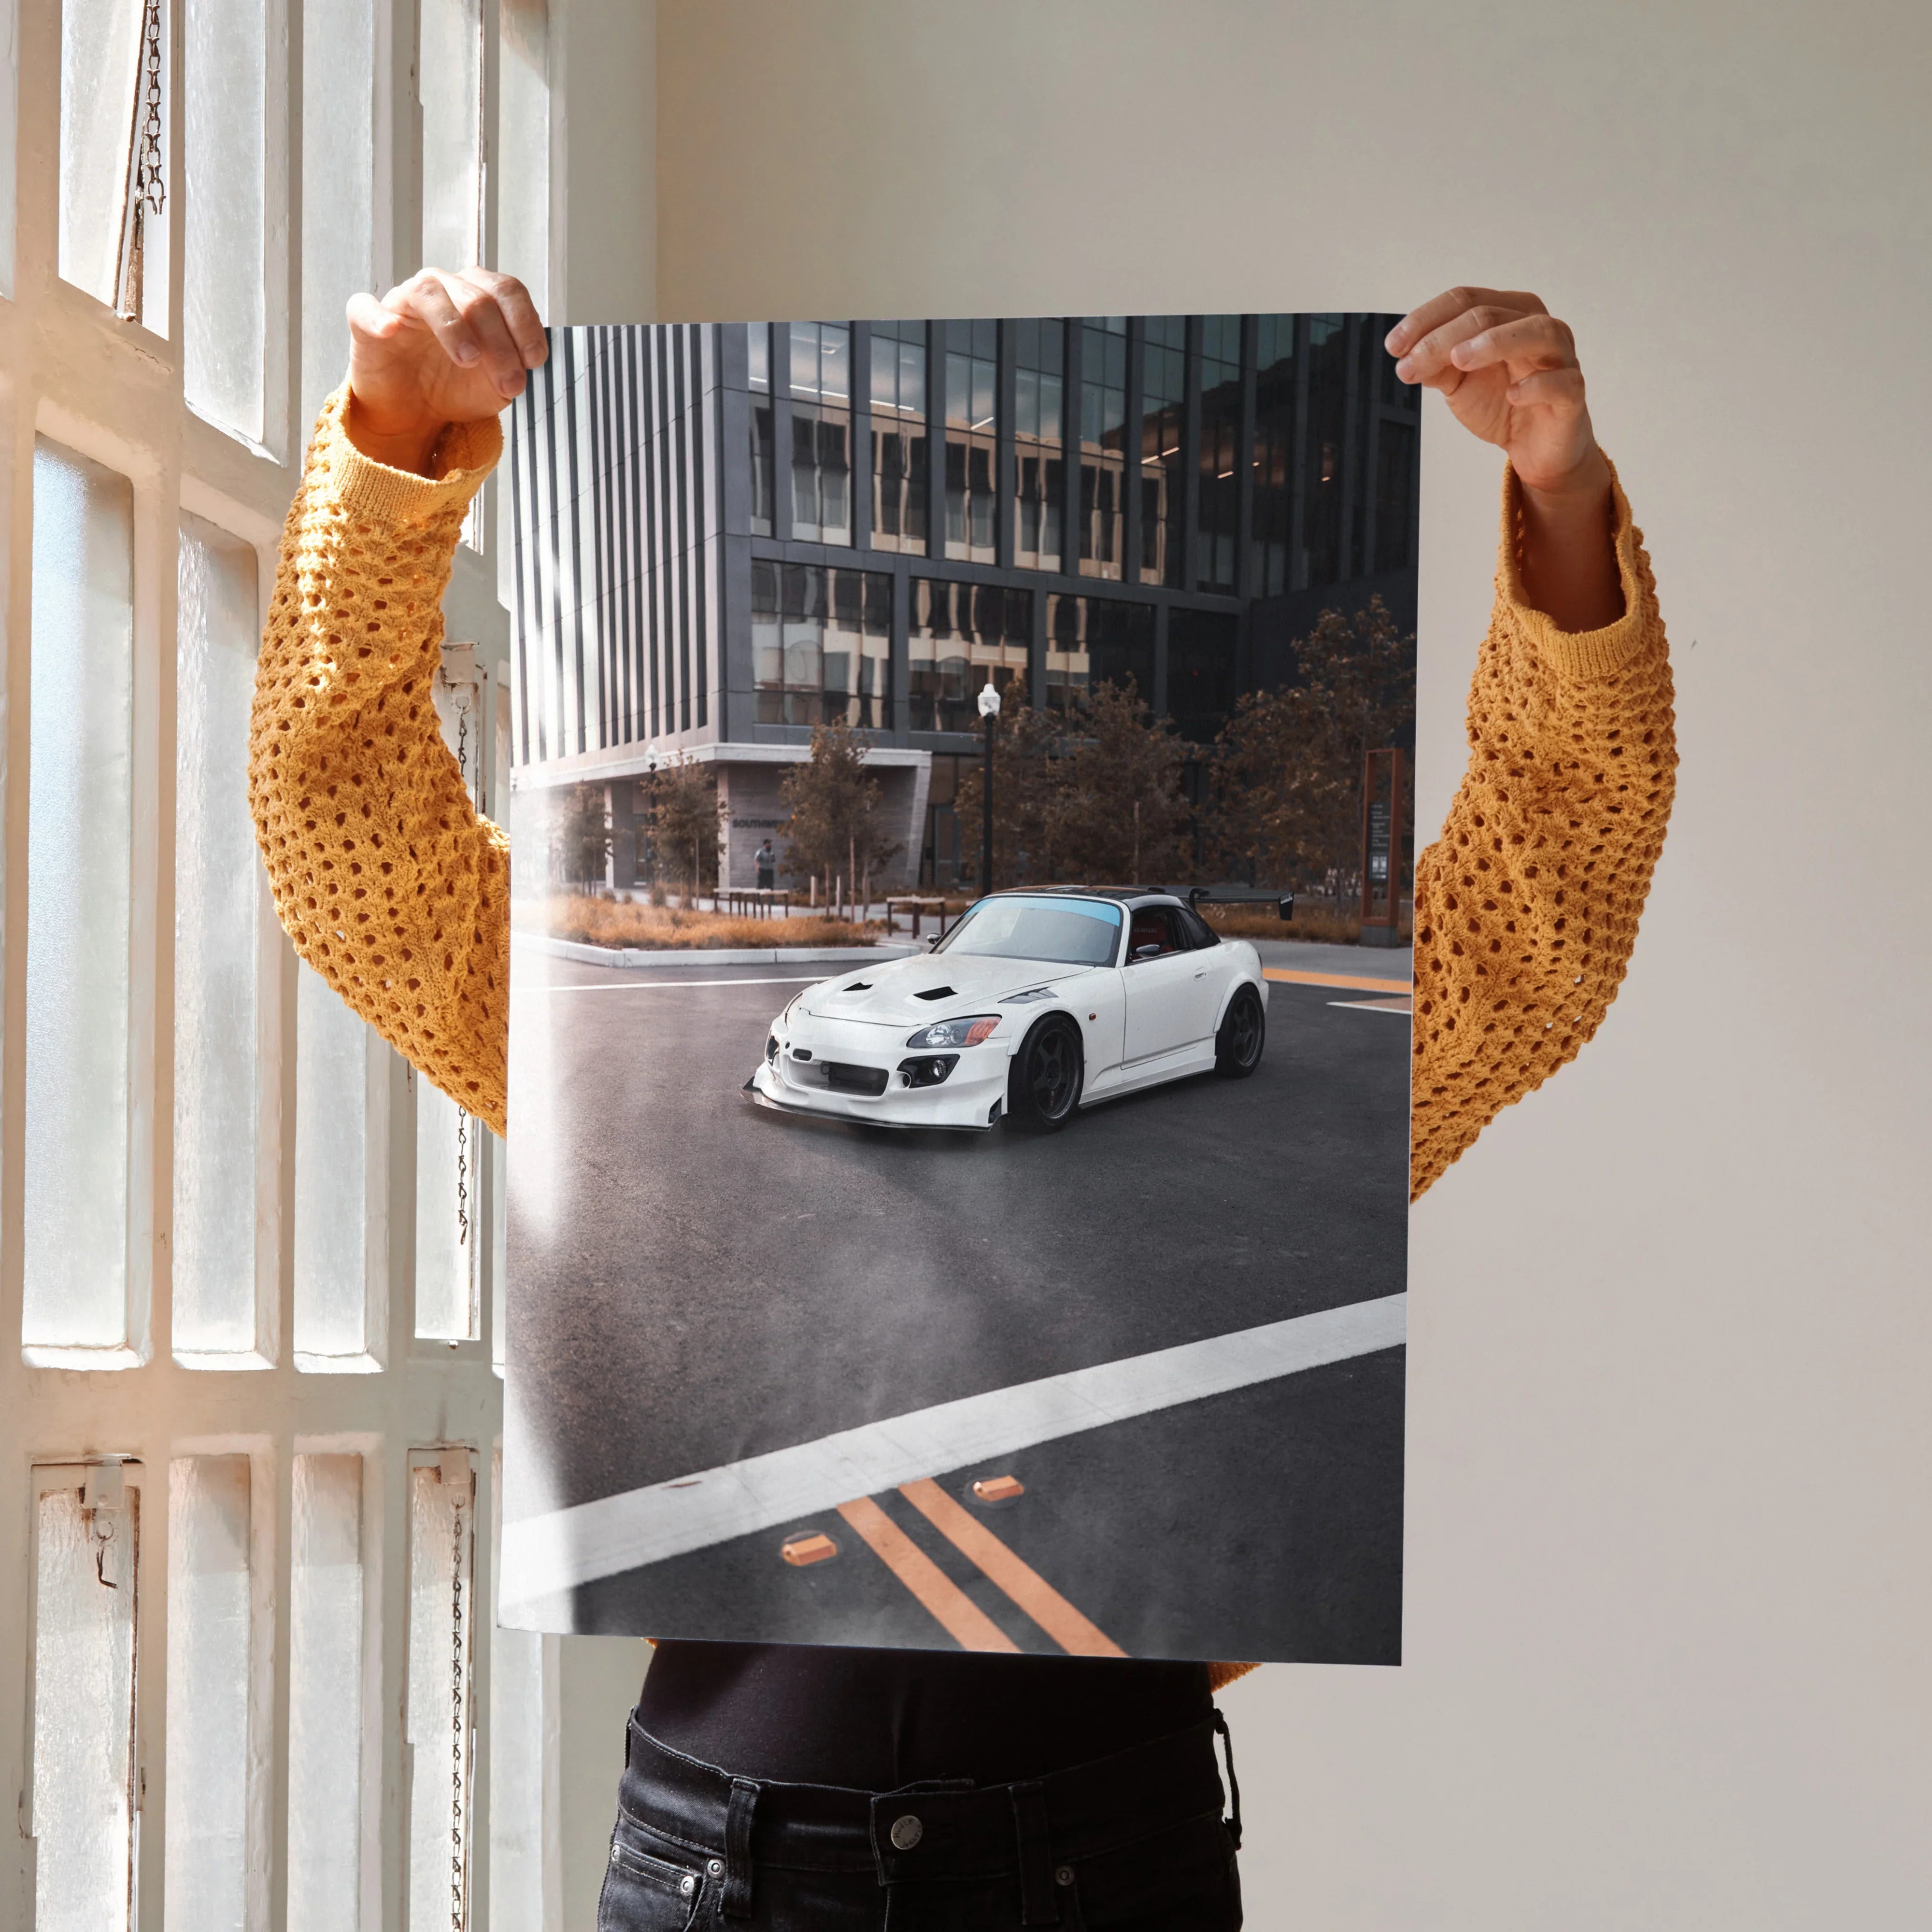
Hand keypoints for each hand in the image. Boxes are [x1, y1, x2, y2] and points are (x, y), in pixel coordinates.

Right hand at [344, 268, 546, 474]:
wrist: (414, 412)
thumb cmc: (456, 387)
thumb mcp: (496, 384)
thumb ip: (514, 368)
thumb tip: (527, 362)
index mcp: (478, 295)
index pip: (507, 291)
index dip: (525, 324)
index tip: (535, 361)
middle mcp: (443, 288)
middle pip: (477, 297)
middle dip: (500, 343)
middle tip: (510, 383)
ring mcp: (404, 300)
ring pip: (429, 293)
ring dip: (454, 327)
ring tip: (469, 360)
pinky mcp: (366, 320)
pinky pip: (366, 307)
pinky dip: (378, 316)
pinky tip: (391, 330)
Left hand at [1388, 288, 1620, 628]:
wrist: (1534, 448)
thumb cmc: (1500, 402)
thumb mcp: (1458, 383)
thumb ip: (1436, 365)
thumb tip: (1406, 355)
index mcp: (1509, 314)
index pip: (1466, 300)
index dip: (1426, 319)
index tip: (1393, 346)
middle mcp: (1538, 326)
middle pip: (1490, 314)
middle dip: (1444, 337)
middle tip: (1411, 363)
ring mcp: (1561, 357)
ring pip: (1536, 332)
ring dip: (1495, 342)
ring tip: (1458, 360)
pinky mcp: (1572, 394)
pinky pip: (1562, 382)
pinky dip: (1537, 384)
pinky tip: (1512, 394)